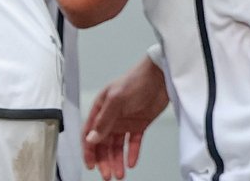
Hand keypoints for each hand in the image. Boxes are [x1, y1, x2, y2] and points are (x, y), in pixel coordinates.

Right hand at [83, 55, 168, 179]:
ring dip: (116, 160)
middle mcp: (111, 116)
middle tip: (107, 174)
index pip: (90, 133)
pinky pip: (133, 142)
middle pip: (103, 143)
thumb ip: (103, 120)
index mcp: (100, 108)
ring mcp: (125, 121)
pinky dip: (132, 153)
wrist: (161, 77)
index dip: (89, 150)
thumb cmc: (136, 80)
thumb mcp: (116, 99)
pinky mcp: (139, 124)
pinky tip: (131, 163)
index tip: (91, 165)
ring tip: (119, 174)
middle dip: (104, 160)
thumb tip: (92, 138)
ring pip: (117, 146)